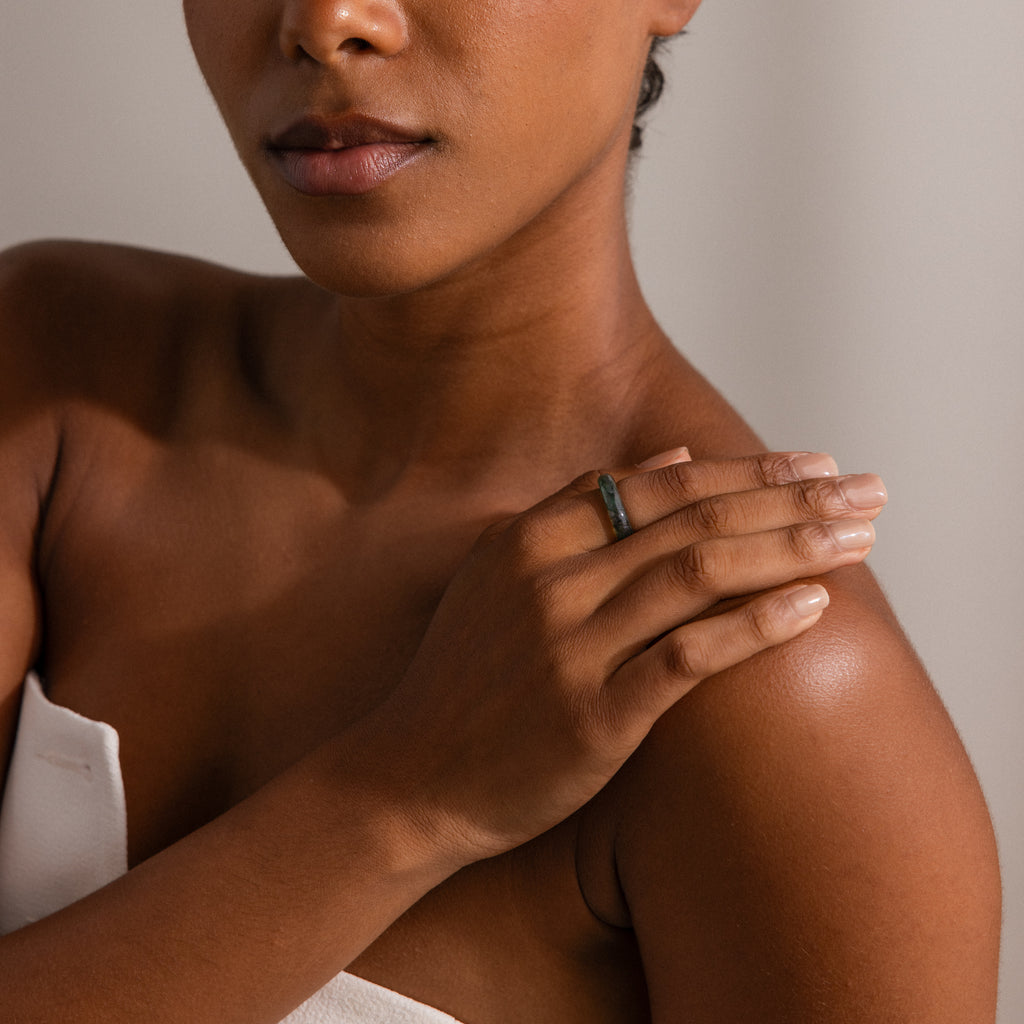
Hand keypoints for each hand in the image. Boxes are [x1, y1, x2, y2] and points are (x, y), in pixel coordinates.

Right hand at [351, 450, 885, 867]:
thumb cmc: (464, 678)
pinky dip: (754, 628)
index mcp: (530, 539)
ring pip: (699, 575)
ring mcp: (570, 648)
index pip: (660, 487)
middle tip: (865, 491)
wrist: (411, 776)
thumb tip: (671, 458)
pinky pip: (688, 657)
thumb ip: (575, 508)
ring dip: (788, 550)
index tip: (814, 467)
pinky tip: (813, 608)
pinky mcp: (592, 717)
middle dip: (790, 500)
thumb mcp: (499, 574)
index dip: (747, 471)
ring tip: (859, 539)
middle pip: (692, 521)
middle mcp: (551, 582)